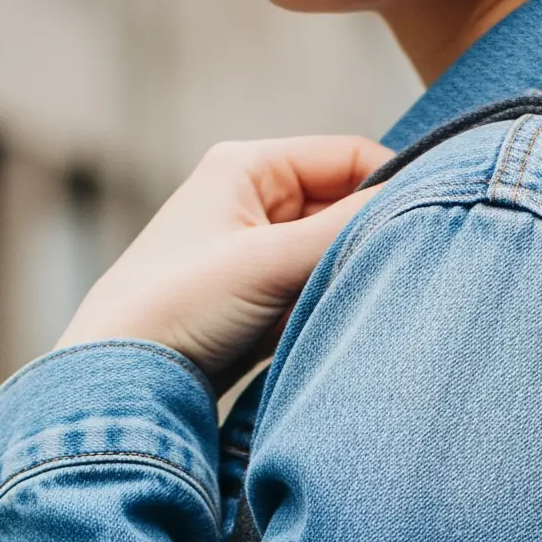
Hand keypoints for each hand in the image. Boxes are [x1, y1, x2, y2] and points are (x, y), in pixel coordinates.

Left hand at [57, 135, 390, 388]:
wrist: (120, 384)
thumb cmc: (179, 307)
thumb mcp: (271, 260)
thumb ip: (346, 229)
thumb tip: (419, 204)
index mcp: (249, 165)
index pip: (349, 156)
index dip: (390, 190)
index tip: (420, 234)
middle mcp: (251, 200)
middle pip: (343, 207)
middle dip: (368, 243)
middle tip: (393, 282)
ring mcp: (253, 253)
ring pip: (330, 256)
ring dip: (347, 283)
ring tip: (353, 313)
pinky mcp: (253, 303)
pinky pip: (311, 295)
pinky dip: (327, 312)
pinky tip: (330, 335)